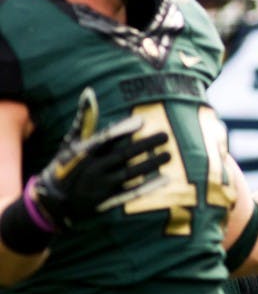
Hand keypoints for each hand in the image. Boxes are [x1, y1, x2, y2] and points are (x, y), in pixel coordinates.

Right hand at [31, 87, 170, 229]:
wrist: (52, 201)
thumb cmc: (65, 164)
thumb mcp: (70, 143)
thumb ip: (83, 120)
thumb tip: (89, 92)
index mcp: (84, 152)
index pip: (105, 139)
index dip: (122, 130)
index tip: (141, 121)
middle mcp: (93, 169)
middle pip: (123, 155)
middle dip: (145, 146)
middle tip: (166, 135)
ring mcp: (100, 186)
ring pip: (130, 174)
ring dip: (150, 165)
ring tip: (168, 154)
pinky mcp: (107, 200)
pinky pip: (131, 193)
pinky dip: (148, 187)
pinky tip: (165, 178)